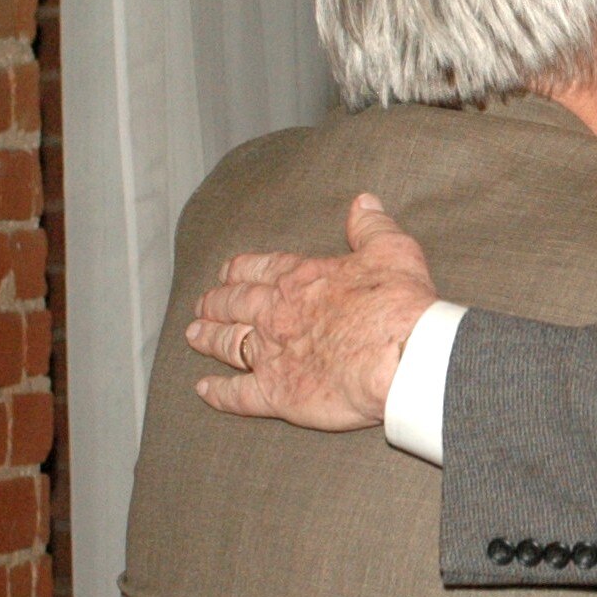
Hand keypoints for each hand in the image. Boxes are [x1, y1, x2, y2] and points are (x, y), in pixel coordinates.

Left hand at [186, 194, 436, 428]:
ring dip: (209, 338)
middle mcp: (277, 313)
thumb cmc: (398, 303)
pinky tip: (204, 390)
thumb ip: (371, 226)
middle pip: (235, 304)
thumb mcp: (391, 250)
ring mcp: (272, 353)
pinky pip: (238, 394)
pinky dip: (218, 393)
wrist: (402, 356)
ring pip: (228, 343)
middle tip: (203, 304)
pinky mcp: (276, 392)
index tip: (226, 272)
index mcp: (300, 279)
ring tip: (194, 334)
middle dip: (216, 302)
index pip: (260, 270)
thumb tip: (363, 202)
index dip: (241, 270)